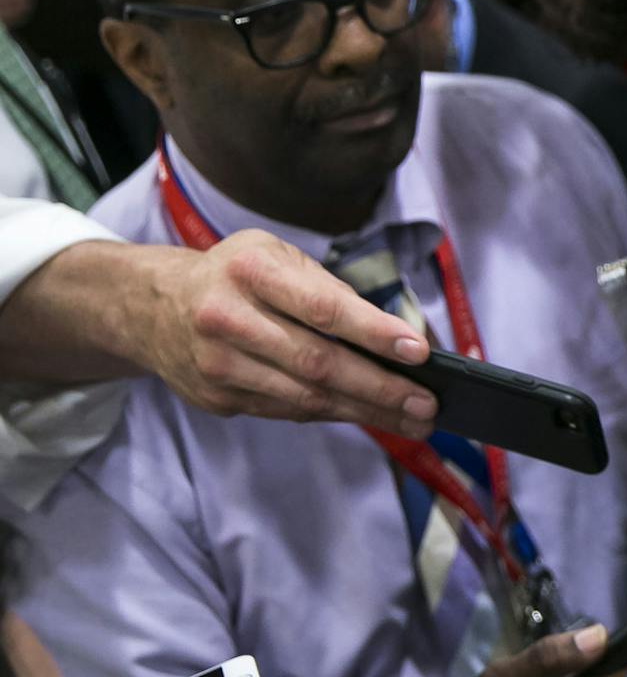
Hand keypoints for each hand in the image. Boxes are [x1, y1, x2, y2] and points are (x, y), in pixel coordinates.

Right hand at [132, 231, 433, 436]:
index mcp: (249, 271)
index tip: (419, 351)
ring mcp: (217, 364)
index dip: (373, 332)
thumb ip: (327, 289)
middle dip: (380, 388)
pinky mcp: (215, 398)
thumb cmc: (234, 275)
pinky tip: (369, 415)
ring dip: (366, 412)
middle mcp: (227, 318)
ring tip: (414, 419)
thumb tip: (393, 334)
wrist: (148, 306)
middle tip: (428, 404)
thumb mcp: (275, 256)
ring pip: (305, 397)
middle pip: (317, 363)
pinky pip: (287, 410)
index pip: (321, 307)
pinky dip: (333, 414)